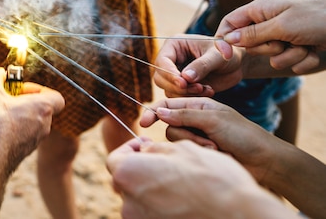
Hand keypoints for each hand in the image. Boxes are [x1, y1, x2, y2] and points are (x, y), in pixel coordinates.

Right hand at [0, 67, 63, 216]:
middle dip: (24, 100)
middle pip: (41, 108)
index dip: (40, 90)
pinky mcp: (24, 152)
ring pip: (32, 122)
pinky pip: (24, 135)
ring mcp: (35, 141)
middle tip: (5, 98)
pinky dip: (13, 129)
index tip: (21, 89)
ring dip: (18, 115)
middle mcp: (44, 126)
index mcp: (43, 109)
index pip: (56, 97)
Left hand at [106, 139, 286, 218]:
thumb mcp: (182, 150)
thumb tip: (145, 151)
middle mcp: (128, 202)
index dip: (130, 149)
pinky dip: (162, 207)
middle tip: (163, 161)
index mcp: (129, 174)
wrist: (239, 214)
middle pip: (126, 181)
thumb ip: (155, 149)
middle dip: (141, 168)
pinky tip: (184, 200)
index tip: (145, 145)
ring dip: (152, 189)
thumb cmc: (211, 178)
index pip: (115, 159)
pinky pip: (152, 215)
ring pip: (139, 200)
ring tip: (179, 182)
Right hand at [139, 97, 278, 182]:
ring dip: (194, 143)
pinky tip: (215, 153)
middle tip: (204, 138)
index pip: (169, 104)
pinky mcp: (200, 151)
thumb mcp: (213, 119)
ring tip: (215, 147)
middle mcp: (195, 118)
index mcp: (199, 104)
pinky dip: (198, 151)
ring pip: (176, 138)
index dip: (155, 111)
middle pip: (170, 124)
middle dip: (184, 132)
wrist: (263, 160)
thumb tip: (159, 112)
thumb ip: (184, 115)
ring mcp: (197, 135)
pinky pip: (185, 150)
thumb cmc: (243, 135)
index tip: (144, 121)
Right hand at [153, 35, 243, 96]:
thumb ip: (202, 65)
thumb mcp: (218, 56)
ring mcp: (175, 74)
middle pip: (160, 77)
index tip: (184, 83)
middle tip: (198, 88)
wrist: (236, 64)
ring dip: (185, 94)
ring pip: (167, 89)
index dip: (169, 73)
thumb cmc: (228, 53)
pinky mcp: (181, 86)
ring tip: (206, 89)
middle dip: (177, 87)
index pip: (162, 61)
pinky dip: (191, 98)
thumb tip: (185, 77)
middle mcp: (171, 59)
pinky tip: (208, 91)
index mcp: (174, 45)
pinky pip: (178, 97)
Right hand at [216, 0, 325, 73]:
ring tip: (305, 45)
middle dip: (268, 49)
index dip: (226, 38)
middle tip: (281, 42)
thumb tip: (227, 40)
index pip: (230, 23)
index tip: (227, 54)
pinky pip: (290, 62)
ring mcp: (284, 35)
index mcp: (261, 10)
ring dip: (290, 56)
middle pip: (251, 45)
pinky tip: (314, 50)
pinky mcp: (297, 47)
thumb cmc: (317, 19)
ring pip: (273, 57)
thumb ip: (252, 34)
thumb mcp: (281, 26)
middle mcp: (270, 22)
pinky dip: (303, 60)